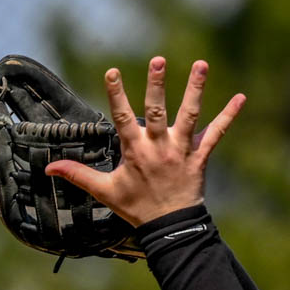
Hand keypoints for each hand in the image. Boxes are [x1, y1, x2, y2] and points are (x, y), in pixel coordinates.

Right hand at [44, 57, 245, 227]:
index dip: (117, 95)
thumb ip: (78, 175)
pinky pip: (216, 135)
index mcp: (135, 151)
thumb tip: (49, 168)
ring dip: (196, 90)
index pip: (122, 118)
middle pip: (157, 111)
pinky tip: (241, 98)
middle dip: (157, 86)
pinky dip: (229, 117)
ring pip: (189, 116)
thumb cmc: (136, 208)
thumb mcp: (105, 192)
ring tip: (202, 65)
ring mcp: (181, 151)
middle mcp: (158, 147)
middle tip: (159, 60)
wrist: (169, 229)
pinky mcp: (200, 158)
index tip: (112, 72)